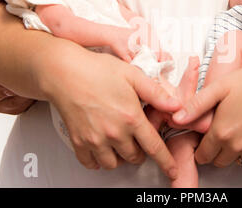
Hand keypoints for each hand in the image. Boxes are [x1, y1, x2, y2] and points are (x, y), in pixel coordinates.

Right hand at [46, 51, 180, 178]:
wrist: (65, 72)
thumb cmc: (97, 70)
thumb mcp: (133, 76)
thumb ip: (156, 93)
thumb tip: (176, 106)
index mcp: (131, 117)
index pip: (154, 147)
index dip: (166, 161)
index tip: (172, 171)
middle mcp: (114, 133)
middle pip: (135, 157)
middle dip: (141, 151)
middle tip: (136, 134)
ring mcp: (95, 140)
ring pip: (114, 163)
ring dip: (121, 157)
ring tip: (120, 141)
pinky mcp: (79, 142)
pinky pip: (92, 163)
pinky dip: (99, 160)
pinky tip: (102, 147)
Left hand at [171, 63, 241, 166]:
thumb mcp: (219, 87)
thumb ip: (196, 105)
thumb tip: (176, 118)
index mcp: (222, 132)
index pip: (202, 155)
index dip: (200, 146)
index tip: (205, 135)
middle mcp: (237, 146)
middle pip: (217, 161)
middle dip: (214, 150)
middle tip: (220, 129)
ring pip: (234, 160)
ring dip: (230, 150)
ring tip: (236, 127)